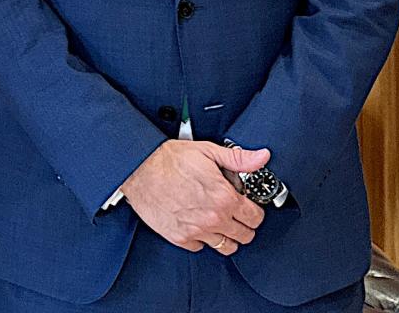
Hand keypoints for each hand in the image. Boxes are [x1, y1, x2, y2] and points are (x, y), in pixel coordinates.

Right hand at [119, 140, 267, 254]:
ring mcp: (196, 231)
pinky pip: (200, 247)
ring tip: (220, 224)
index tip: (249, 206)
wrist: (137, 168)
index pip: (256, 217)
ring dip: (227, 236)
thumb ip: (238, 158)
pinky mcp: (179, 237)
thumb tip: (262, 157)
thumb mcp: (207, 151)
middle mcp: (213, 218)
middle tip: (236, 215)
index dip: (255, 211)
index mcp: (224, 198)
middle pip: (245, 235)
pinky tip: (198, 225)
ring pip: (226, 246)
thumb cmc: (167, 159)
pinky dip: (202, 239)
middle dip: (245, 225)